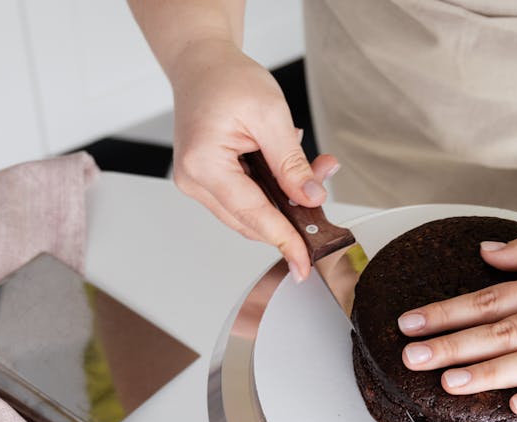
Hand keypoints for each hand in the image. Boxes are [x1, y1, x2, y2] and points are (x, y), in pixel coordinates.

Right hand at [169, 39, 338, 279]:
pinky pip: (243, 200)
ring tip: (311, 171)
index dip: (283, 239)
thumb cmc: (228, 80)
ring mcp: (197, 183)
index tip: (305, 261)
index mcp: (204, 164)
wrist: (202, 65)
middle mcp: (194, 180)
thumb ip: (291, 162)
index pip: (252, 214)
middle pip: (250, 221)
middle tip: (323, 195)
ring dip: (283, 201)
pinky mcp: (206, 181)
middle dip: (291, 214)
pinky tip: (285, 170)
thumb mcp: (271, 115)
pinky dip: (270, 192)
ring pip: (249, 214)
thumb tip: (311, 198)